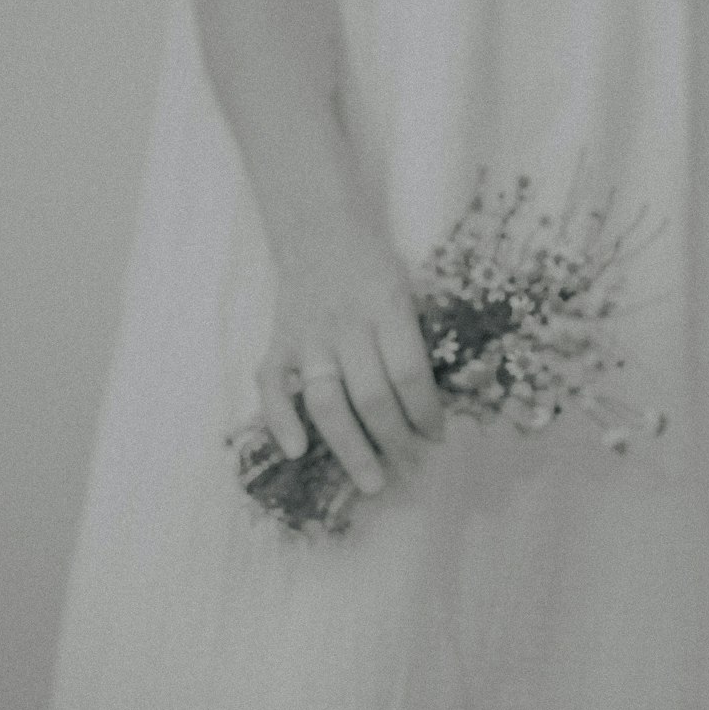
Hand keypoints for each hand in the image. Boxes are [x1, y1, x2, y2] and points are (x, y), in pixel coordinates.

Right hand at [257, 210, 444, 494]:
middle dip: (395, 440)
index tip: (437, 437)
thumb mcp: (409, 289)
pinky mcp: (277, 343)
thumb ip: (416, 339)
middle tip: (411, 468)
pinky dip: (280, 421)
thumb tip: (433, 406)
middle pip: (370, 395)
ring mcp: (306, 335)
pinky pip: (271, 386)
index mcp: (386, 305)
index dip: (426, 412)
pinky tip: (298, 452)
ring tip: (372, 481)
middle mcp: (344, 323)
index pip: (408, 372)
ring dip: (349, 447)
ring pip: (324, 401)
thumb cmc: (375, 266)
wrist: (320, 228)